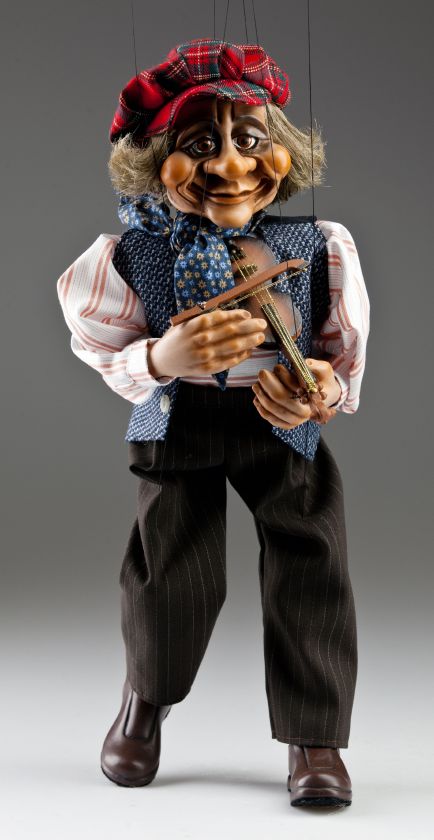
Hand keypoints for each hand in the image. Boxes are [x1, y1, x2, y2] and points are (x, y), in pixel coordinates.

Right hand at [148, 309, 267, 378]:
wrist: (163, 360)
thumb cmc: (178, 338)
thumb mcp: (186, 322)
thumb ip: (206, 318)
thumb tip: (231, 314)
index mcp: (194, 325)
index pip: (221, 318)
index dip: (237, 315)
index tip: (248, 314)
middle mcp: (199, 340)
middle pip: (230, 331)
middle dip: (249, 327)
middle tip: (262, 324)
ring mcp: (204, 355)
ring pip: (231, 347)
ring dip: (249, 341)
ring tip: (260, 337)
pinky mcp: (206, 368)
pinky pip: (227, 362)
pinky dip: (240, 356)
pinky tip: (249, 351)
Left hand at [252, 359, 341, 429]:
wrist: (325, 397)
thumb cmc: (322, 381)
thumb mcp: (324, 369)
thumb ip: (315, 365)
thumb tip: (303, 363)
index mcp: (313, 400)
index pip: (294, 387)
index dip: (284, 376)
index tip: (277, 367)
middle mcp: (304, 414)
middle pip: (280, 398)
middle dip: (268, 384)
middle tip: (262, 373)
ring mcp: (294, 421)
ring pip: (271, 408)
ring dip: (261, 394)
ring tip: (256, 384)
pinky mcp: (286, 424)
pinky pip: (269, 418)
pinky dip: (260, 407)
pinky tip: (257, 398)